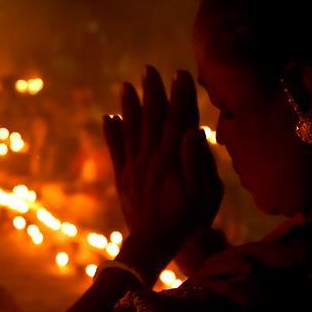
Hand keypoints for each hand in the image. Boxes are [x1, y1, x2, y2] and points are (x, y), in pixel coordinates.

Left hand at [103, 65, 222, 282]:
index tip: (179, 74)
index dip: (179, 96)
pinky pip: (115, 150)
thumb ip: (198, 162)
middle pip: (152, 118)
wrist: (153, 243)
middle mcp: (151, 157)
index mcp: (172, 158)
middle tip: (148, 69)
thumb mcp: (203, 194)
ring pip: (131, 129)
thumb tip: (194, 131)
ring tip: (125, 85)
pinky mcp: (122, 177)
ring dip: (129, 106)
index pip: (178, 119)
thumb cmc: (186, 220)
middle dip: (152, 92)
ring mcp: (134, 166)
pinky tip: (107, 117)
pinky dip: (111, 133)